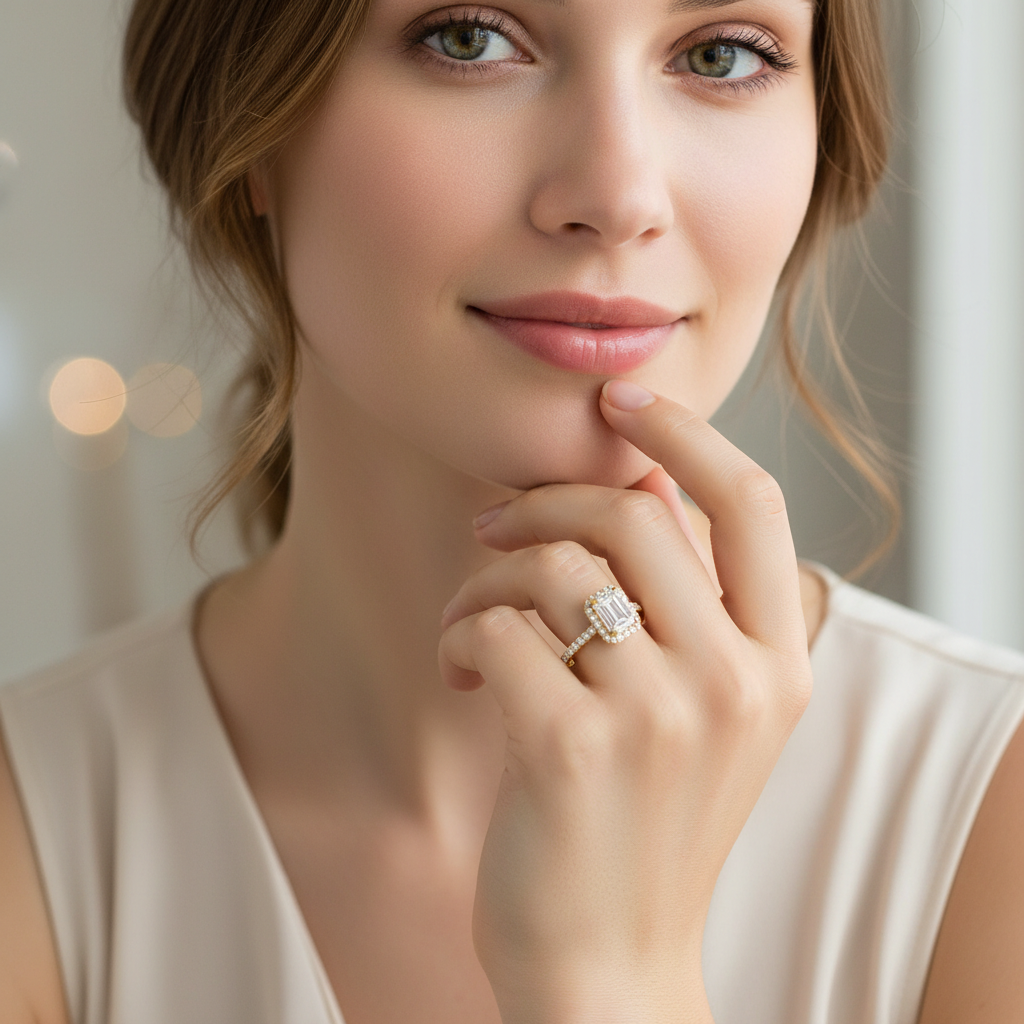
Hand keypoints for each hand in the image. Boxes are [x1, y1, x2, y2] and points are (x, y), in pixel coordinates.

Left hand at [438, 380, 812, 1023]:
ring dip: (486, 580)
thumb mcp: (705, 717)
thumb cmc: (646, 825)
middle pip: (632, 516)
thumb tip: (633, 486)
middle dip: (543, 504)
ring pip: (552, 565)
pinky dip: (460, 636)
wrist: (612, 964)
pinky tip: (460, 674)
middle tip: (491, 531)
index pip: (751, 503)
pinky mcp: (575, 748)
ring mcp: (662, 716)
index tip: (619, 400)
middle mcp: (736, 682)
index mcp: (779, 664)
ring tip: (469, 626)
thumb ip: (689, 610)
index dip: (684, 434)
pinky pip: (497, 629)